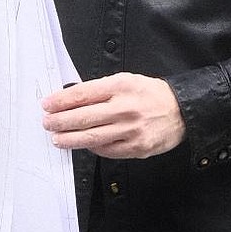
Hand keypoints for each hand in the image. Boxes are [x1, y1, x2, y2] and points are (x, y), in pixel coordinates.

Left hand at [41, 73, 185, 158]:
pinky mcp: (137, 148)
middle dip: (60, 121)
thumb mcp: (127, 81)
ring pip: (92, 137)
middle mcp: (125, 108)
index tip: (48, 105)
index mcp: (121, 86)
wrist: (182, 111)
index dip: (61, 101)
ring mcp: (131, 130)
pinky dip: (92, 148)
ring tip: (58, 139)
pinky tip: (83, 145)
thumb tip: (72, 99)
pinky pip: (107, 150)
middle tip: (48, 123)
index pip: (83, 94)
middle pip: (84, 117)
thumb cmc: (151, 94)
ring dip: (70, 139)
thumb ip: (101, 89)